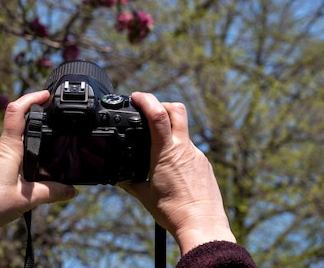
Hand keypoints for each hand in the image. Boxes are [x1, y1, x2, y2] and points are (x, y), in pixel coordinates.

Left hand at [0, 90, 78, 245]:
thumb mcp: (27, 199)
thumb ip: (53, 192)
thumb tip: (72, 190)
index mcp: (8, 148)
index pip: (16, 112)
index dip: (32, 98)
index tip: (46, 95)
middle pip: (18, 126)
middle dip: (37, 124)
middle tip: (54, 124)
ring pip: (13, 143)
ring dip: (28, 145)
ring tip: (45, 158)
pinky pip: (6, 155)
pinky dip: (20, 157)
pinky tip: (27, 174)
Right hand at [120, 92, 235, 254]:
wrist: (203, 225)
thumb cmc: (173, 212)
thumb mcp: (145, 195)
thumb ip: (130, 182)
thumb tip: (119, 179)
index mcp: (166, 153)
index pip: (158, 115)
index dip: (146, 100)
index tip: (136, 97)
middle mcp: (184, 149)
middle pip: (176, 110)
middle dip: (160, 104)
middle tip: (147, 112)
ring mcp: (197, 155)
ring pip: (182, 129)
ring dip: (168, 129)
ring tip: (155, 145)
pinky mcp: (204, 164)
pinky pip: (189, 148)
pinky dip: (177, 148)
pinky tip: (170, 166)